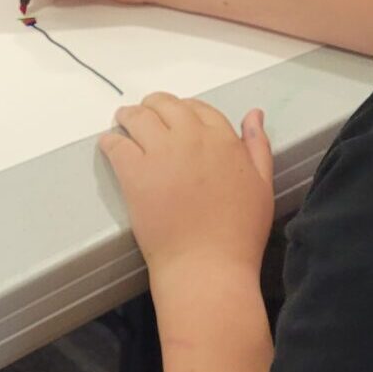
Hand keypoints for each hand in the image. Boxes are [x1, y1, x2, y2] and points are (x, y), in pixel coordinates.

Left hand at [100, 94, 275, 277]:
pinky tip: (110, 146)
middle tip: (145, 116)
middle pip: (165, 105)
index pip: (199, 108)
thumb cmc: (239, 233)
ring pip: (137, 117)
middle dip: (154, 106)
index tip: (176, 119)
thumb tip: (254, 114)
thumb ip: (258, 146)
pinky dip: (110, 141)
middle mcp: (191, 138)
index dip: (185, 109)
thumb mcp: (262, 185)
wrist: (207, 265)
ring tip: (123, 123)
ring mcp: (161, 153)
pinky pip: (115, 144)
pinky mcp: (134, 173)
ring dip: (129, 116)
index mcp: (223, 139)